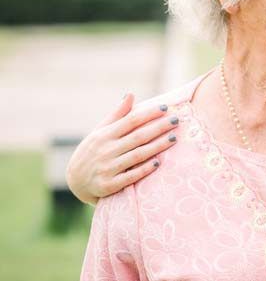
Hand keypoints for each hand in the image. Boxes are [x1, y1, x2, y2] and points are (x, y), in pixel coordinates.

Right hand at [65, 93, 179, 204]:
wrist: (74, 182)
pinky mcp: (108, 186)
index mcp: (104, 135)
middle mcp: (105, 150)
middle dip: (159, 128)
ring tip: (174, 138)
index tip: (166, 107)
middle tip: (176, 120)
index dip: (149, 113)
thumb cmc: (93, 151)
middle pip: (137, 137)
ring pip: (137, 155)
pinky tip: (158, 162)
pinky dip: (144, 170)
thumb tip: (130, 94)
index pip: (131, 121)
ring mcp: (106, 168)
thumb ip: (117, 114)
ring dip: (157, 147)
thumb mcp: (100, 131)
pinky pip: (129, 177)